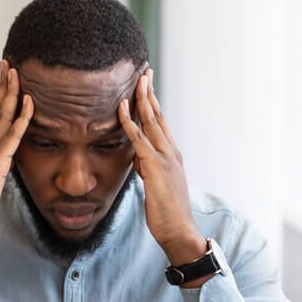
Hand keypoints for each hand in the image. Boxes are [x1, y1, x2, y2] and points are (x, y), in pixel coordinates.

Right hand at [0, 59, 32, 242]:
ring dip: (10, 93)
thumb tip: (7, 161)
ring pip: (2, 117)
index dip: (0, 96)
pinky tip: (28, 103)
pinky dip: (20, 119)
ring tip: (16, 71)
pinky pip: (11, 137)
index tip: (5, 77)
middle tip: (7, 62)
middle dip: (2, 85)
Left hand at [118, 68, 206, 267]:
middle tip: (144, 70)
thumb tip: (137, 159)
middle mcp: (171, 152)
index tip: (147, 85)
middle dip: (150, 92)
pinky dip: (130, 123)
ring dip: (143, 99)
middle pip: (158, 115)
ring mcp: (165, 159)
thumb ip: (147, 169)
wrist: (179, 231)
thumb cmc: (167, 213)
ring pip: (151, 122)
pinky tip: (122, 108)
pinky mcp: (156, 168)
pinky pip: (139, 140)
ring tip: (136, 79)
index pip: (161, 122)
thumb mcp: (156, 186)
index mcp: (172, 155)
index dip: (153, 102)